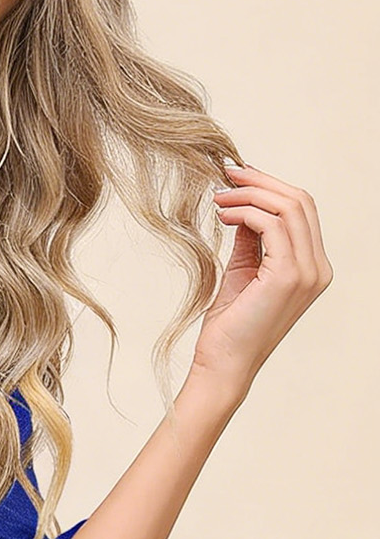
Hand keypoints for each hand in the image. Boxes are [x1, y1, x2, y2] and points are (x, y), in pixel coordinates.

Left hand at [193, 160, 333, 395]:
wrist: (223, 364)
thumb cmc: (230, 326)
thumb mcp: (243, 271)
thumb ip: (251, 240)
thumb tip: (243, 207)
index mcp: (312, 268)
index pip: (302, 211)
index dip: (270, 187)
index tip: (237, 178)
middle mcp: (318, 269)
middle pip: (300, 201)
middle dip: (261, 182)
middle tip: (227, 174)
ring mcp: (308, 272)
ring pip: (288, 207)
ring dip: (249, 194)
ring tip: (219, 196)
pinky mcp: (288, 276)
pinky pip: (272, 224)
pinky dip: (246, 212)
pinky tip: (224, 215)